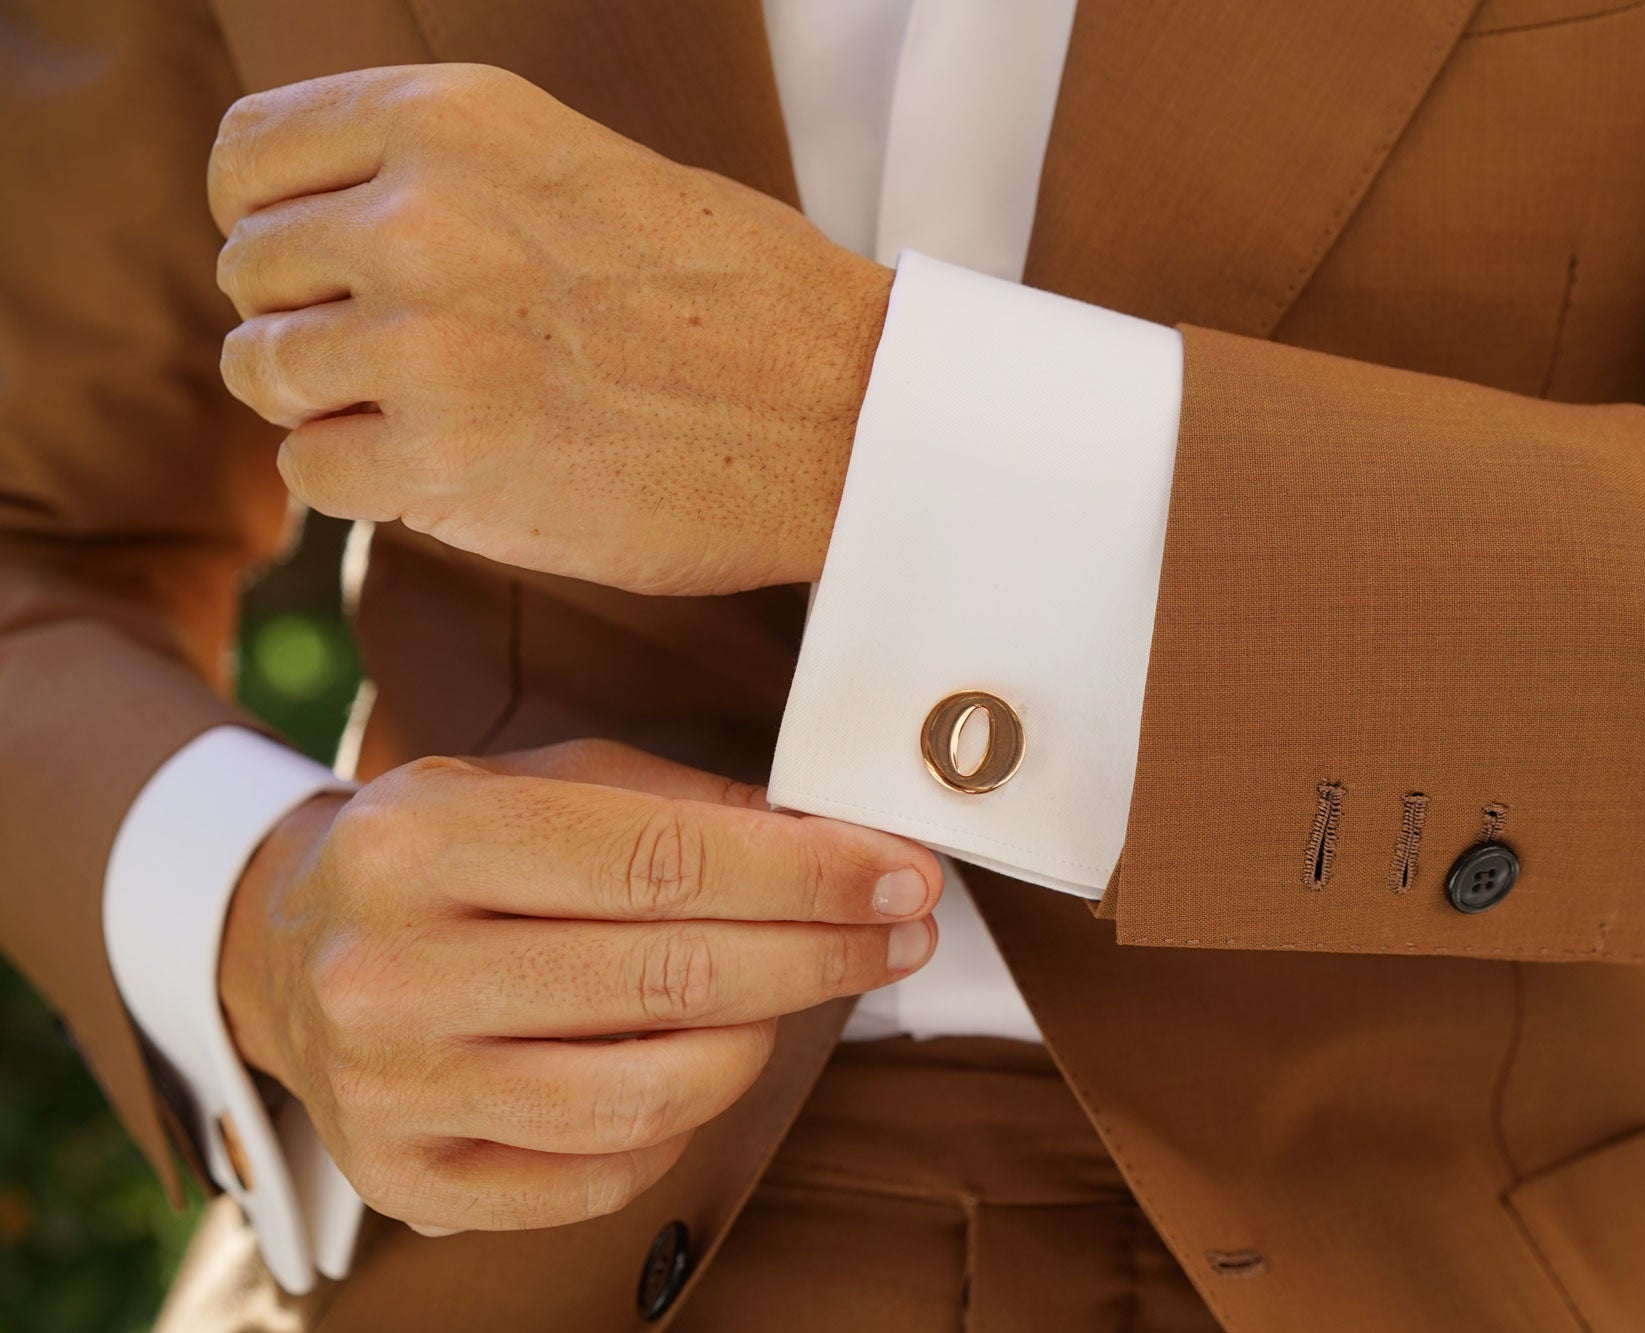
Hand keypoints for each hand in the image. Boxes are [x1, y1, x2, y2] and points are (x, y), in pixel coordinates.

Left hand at [209, 64, 890, 595]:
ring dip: (329, 405)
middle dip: (307, 320)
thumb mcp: (587, 169)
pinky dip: (363, 482)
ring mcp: (424, 342)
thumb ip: (452, 182)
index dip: (269, 219)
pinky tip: (448, 473)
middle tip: (401, 361)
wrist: (848, 414)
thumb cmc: (743, 299)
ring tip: (428, 418)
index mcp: (456, 119)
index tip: (317, 267)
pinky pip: (312, 470)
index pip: (251, 154)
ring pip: (266, 373)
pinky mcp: (440, 462)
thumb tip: (335, 233)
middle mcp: (420, 216)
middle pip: (250, 270)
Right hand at [218, 740, 938, 1232]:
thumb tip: (837, 843)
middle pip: (670, 978)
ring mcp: (392, 1090)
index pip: (662, 860)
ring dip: (765, 1041)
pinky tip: (710, 1062)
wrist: (289, 953)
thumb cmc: (449, 854)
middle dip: (821, 954)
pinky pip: (604, 1176)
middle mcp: (391, 969)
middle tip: (905, 933)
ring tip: (806, 992)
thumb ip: (683, 804)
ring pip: (648, 1095)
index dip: (807, 874)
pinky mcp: (409, 1180)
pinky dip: (687, 1122)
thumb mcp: (542, 780)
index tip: (903, 875)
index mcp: (423, 837)